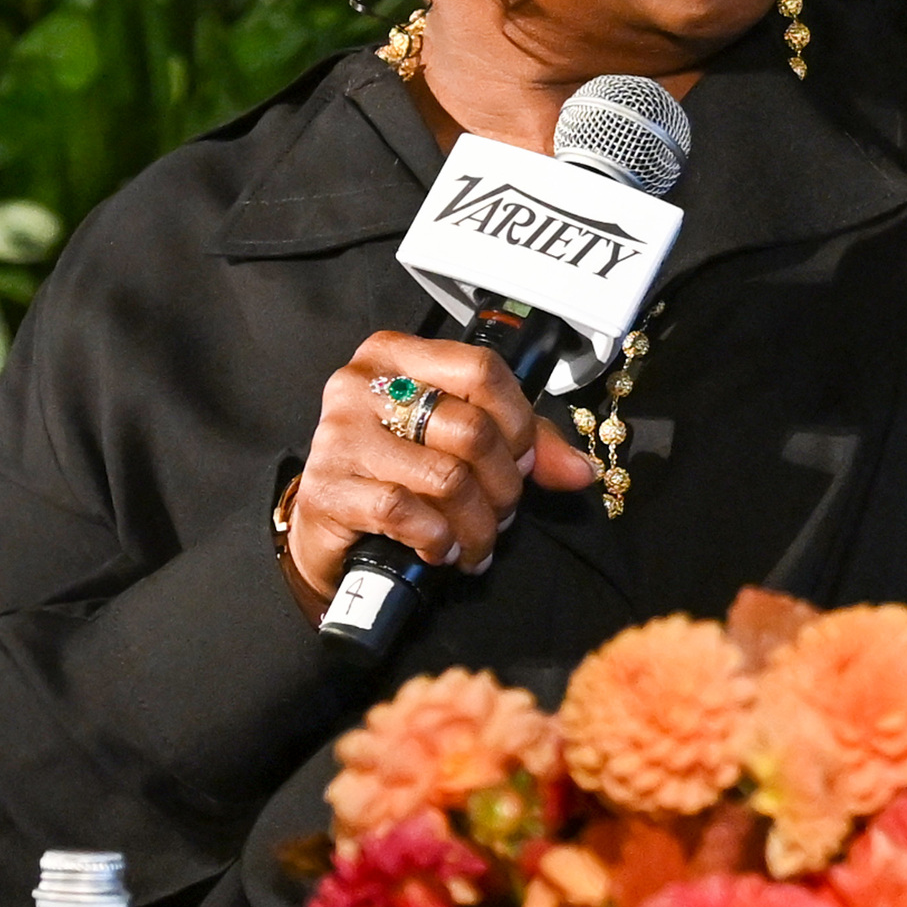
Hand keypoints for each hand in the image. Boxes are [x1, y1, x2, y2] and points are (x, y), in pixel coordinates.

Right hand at [280, 333, 595, 608]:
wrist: (331, 529)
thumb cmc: (400, 476)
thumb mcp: (464, 445)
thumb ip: (526, 445)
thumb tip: (580, 471)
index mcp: (398, 356)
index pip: (483, 370)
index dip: (518, 422)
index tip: (523, 461)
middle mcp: (362, 384)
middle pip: (471, 429)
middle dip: (504, 485)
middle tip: (503, 512)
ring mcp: (338, 434)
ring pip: (446, 478)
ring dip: (477, 524)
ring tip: (477, 541)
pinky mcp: (326, 487)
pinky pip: (405, 512)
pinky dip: (438, 540)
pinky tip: (441, 551)